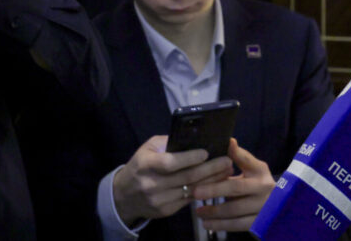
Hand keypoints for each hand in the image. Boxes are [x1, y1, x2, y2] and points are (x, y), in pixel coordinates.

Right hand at [112, 135, 232, 226]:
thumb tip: (194, 138)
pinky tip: (215, 182)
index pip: (171, 163)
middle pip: (187, 177)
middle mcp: (152, 184)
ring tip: (226, 170)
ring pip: (192, 190)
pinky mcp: (166, 211)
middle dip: (210, 168)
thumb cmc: (140, 166)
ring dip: (212, 180)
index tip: (207, 152)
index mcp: (146, 165)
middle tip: (227, 160)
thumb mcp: (148, 148)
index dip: (190, 158)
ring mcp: (159, 200)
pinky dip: (204, 190)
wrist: (124, 195)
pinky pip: (189, 200)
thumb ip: (168, 142)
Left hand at [193, 139, 275, 232]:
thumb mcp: (252, 168)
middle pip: (236, 188)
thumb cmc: (257, 183)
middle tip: (195, 192)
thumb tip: (230, 141)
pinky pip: (238, 225)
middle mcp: (264, 188)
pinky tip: (208, 224)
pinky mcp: (260, 223)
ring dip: (214, 212)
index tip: (212, 158)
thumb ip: (240, 157)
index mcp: (260, 171)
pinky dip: (221, 225)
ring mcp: (264, 207)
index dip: (235, 155)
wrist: (277, 206)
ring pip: (235, 210)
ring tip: (198, 212)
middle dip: (214, 190)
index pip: (245, 161)